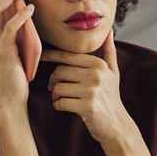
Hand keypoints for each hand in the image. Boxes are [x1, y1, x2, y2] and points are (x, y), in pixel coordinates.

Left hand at [39, 28, 133, 148]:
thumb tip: (108, 30)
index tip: (39, 56)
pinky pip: (60, 102)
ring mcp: (92, 91)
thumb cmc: (111, 96)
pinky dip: (57, 105)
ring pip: (57, 88)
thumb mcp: (113, 72)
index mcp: (98, 64)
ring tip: (61, 98)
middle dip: (53, 81)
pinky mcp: (87, 107)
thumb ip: (108, 51)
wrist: (117, 125)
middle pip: (59, 72)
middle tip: (54, 88)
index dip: (50, 56)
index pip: (67, 56)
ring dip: (55, 95)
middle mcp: (96, 75)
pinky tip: (64, 107)